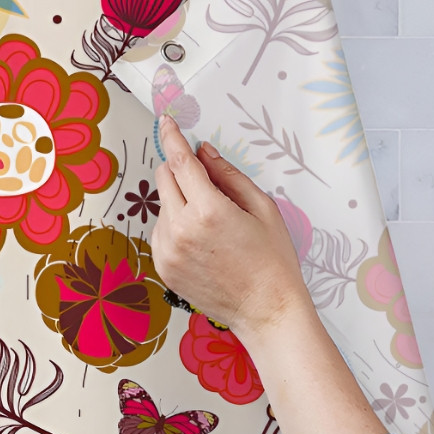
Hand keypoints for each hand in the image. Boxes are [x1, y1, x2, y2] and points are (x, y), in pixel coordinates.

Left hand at [150, 112, 309, 338]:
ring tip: (213, 225)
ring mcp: (168, 250)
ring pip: (163, 205)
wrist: (266, 310)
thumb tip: (204, 151)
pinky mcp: (163, 267)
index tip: (167, 123)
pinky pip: (161, 230)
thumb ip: (228, 175)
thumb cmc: (272, 261)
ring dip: (180, 201)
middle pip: (165, 179)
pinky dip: (176, 226)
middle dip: (180, 171)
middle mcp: (181, 229)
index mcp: (209, 211)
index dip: (172, 138)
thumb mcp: (262, 208)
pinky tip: (203, 242)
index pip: (180, 162)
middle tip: (207, 183)